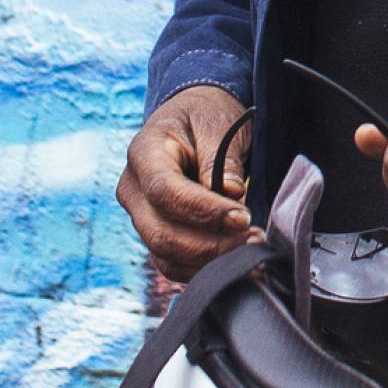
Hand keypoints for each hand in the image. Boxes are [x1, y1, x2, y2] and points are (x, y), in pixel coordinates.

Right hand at [118, 85, 261, 280]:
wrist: (192, 122)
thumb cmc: (204, 117)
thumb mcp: (216, 122)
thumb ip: (220, 157)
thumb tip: (230, 193)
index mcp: (143, 153)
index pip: (164, 191)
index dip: (203, 211)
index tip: (242, 217)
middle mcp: (133, 189)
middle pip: (161, 233)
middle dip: (210, 245)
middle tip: (254, 240)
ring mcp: (140, 217)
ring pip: (166, 256)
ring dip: (210, 262)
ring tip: (252, 253)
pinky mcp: (156, 236)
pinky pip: (173, 266)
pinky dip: (204, 270)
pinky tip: (236, 263)